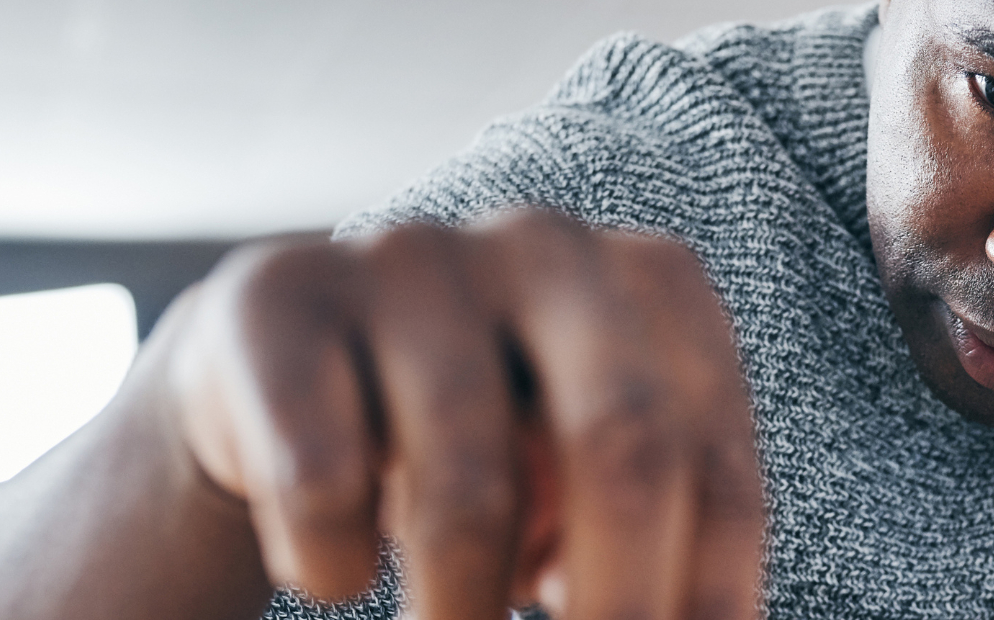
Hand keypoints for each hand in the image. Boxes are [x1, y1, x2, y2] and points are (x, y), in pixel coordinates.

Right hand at [167, 209, 764, 619]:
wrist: (278, 375)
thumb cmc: (479, 445)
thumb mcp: (585, 480)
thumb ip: (656, 537)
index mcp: (655, 281)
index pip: (716, 467)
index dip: (711, 598)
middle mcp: (548, 246)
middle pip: (623, 447)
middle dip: (619, 604)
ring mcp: (412, 257)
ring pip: (472, 490)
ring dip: (462, 613)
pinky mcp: (279, 293)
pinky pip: (323, 480)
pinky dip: (331, 564)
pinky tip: (332, 567)